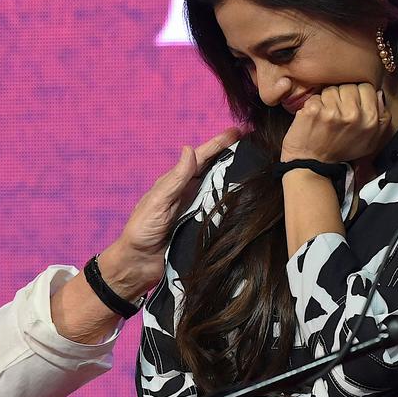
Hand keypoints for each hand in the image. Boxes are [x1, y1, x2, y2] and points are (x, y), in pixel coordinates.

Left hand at [98, 127, 241, 296]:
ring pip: (220, 188)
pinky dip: (234, 202)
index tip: (238, 131)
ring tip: (258, 163)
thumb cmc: (141, 231)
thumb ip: (175, 179)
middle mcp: (188, 194)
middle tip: (256, 142)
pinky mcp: (202, 227)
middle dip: (232, 155)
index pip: (200, 158)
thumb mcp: (158, 202)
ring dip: (237, 176)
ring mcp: (196, 210)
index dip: (218, 144)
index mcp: (175, 183)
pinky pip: (221, 211)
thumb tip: (189, 149)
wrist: (139, 265)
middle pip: (214, 170)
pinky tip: (249, 196)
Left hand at [280, 83, 389, 163]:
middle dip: (341, 96)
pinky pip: (315, 97)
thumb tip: (379, 94)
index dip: (357, 94)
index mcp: (371, 119)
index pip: (366, 87)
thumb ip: (382, 117)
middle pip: (348, 86)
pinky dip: (312, 105)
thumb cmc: (341, 151)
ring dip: (326, 100)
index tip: (351, 105)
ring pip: (331, 89)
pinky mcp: (314, 111)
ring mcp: (332, 112)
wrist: (313, 165)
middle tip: (337, 112)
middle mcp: (354, 114)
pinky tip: (314, 118)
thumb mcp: (371, 140)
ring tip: (325, 115)